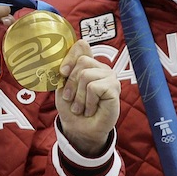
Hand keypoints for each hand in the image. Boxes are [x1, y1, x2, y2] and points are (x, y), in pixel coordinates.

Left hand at [55, 40, 120, 156]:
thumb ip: (65, 71)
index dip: (69, 57)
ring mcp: (109, 77)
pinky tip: (91, 109)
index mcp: (88, 64)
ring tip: (81, 107)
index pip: (82, 45)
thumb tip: (63, 62)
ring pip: (86, 75)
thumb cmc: (71, 108)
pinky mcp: (114, 88)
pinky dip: (88, 102)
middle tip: (71, 99)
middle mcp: (100, 67)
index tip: (62, 73)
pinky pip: (93, 88)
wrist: (79, 129)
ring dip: (78, 96)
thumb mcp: (62, 87)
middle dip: (71, 84)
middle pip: (81, 62)